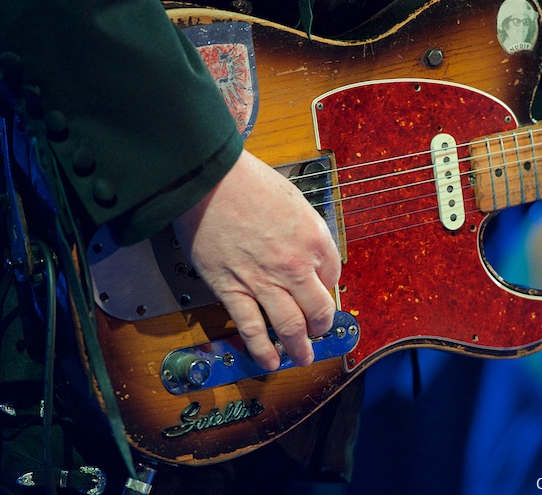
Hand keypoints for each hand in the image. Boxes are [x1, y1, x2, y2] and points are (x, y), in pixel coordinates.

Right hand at [172, 149, 340, 369]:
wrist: (209, 180)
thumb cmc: (248, 181)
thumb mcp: (292, 199)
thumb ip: (303, 229)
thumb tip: (305, 249)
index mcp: (314, 239)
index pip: (332, 276)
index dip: (327, 287)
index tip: (321, 291)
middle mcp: (295, 266)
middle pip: (319, 310)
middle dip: (321, 326)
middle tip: (319, 331)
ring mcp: (264, 282)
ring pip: (291, 327)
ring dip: (300, 348)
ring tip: (304, 358)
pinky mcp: (232, 290)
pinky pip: (253, 328)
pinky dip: (263, 350)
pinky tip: (271, 362)